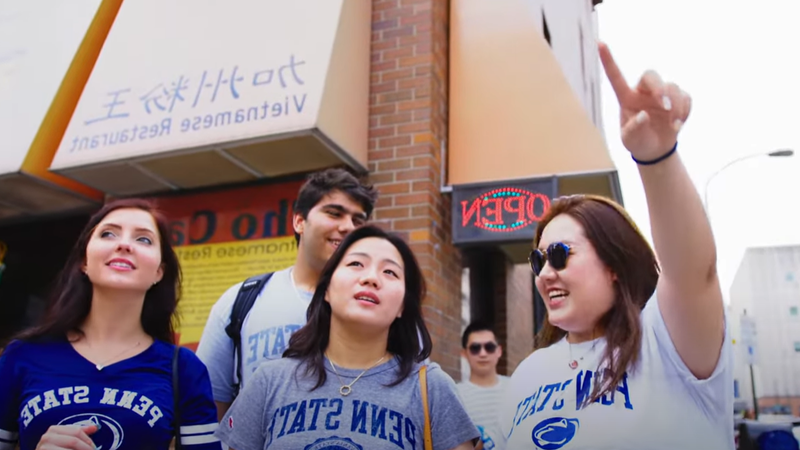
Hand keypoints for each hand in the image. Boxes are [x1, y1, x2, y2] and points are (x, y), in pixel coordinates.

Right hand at [35, 425, 97, 449]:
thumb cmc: (55, 448)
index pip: (77, 431)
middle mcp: (47, 438)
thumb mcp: (65, 438)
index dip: (88, 440)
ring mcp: (44, 448)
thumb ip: (79, 433)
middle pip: (74, 441)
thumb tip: (95, 427)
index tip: (94, 448)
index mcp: (53, 430)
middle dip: (86, 448)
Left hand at [598, 42, 690, 160]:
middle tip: (664, 105)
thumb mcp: (630, 139)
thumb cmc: (637, 142)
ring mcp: (661, 95)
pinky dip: (685, 110)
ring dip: (676, 106)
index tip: (599, 43)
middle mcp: (643, 92)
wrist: (655, 150)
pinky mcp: (678, 100)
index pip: (616, 77)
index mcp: (626, 98)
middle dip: (659, 88)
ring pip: (672, 87)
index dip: (608, 60)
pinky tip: (679, 124)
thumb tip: (643, 115)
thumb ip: (634, 128)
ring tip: (674, 125)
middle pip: (651, 75)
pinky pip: (686, 97)